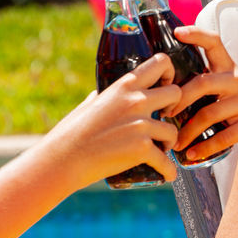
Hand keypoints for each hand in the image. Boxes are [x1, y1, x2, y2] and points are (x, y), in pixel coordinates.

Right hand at [45, 55, 179, 189]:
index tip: (166, 86)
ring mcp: (141, 124)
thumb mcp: (88, 105)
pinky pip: (166, 160)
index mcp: (124, 86)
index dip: (170, 73)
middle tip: (166, 119)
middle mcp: (136, 101)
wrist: (61, 161)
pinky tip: (168, 175)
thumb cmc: (70, 134)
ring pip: (173, 130)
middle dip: (175, 107)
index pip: (161, 62)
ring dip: (169, 141)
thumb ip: (102, 97)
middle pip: (176, 93)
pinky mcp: (142, 148)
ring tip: (161, 149)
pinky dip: (167, 170)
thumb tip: (104, 94)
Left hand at [168, 26, 237, 161]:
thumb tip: (165, 89)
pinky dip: (205, 147)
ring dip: (188, 132)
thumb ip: (207, 85)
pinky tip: (193, 154)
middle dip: (179, 100)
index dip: (196, 35)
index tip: (177, 32)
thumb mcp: (230, 90)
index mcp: (231, 70)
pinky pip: (224, 136)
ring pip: (210, 113)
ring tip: (176, 143)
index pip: (215, 43)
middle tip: (164, 114)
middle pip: (203, 83)